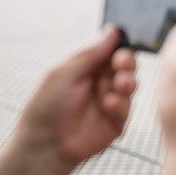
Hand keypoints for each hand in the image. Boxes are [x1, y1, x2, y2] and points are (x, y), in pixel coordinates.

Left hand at [15, 26, 136, 166]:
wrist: (44, 144)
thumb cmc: (47, 106)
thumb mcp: (65, 72)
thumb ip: (91, 53)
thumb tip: (113, 30)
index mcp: (87, 67)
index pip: (111, 50)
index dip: (119, 47)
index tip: (120, 48)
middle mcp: (101, 82)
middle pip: (126, 65)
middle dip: (127, 63)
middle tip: (121, 66)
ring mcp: (110, 101)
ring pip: (131, 84)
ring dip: (127, 82)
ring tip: (119, 86)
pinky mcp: (116, 122)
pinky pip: (128, 108)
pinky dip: (120, 105)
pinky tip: (108, 106)